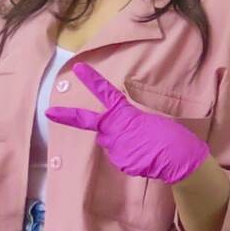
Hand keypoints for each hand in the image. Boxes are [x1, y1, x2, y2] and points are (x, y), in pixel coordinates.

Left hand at [45, 61, 209, 183]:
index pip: (106, 93)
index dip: (92, 80)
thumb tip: (113, 135)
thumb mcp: (149, 122)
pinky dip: (130, 158)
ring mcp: (116, 146)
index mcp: (127, 114)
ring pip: (110, 144)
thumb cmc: (170, 137)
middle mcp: (116, 129)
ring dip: (121, 145)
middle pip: (89, 122)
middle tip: (50, 112)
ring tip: (144, 147)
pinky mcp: (120, 162)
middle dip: (68, 116)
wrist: (179, 158)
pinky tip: (145, 158)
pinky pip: (120, 158)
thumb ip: (128, 125)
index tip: (79, 68)